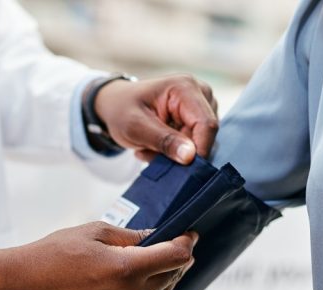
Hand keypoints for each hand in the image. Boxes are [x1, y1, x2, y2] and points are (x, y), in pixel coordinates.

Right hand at [0, 222, 196, 289]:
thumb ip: (130, 236)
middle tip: (175, 247)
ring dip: (161, 281)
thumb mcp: (92, 232)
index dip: (186, 242)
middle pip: (172, 278)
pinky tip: (130, 286)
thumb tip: (155, 238)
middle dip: (176, 260)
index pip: (176, 256)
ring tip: (155, 266)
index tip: (188, 235)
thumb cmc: (50, 255)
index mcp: (126, 269)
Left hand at [94, 75, 218, 163]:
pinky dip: (173, 152)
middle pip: (205, 135)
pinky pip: (194, 145)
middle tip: (149, 154)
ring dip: (173, 154)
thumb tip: (190, 156)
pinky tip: (154, 147)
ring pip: (199, 143)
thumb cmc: (122, 110)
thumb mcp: (135, 127)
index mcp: (185, 88)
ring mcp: (201, 106)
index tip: (181, 169)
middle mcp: (200, 93)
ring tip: (148, 148)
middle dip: (180, 153)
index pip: (206, 124)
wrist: (116, 105)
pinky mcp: (197, 120)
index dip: (199, 150)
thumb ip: (164, 141)